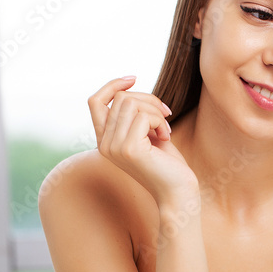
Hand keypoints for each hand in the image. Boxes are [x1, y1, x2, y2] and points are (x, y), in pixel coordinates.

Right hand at [88, 77, 197, 203]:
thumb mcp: (147, 133)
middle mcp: (104, 144)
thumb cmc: (166, 163)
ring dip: (155, 110)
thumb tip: (129, 87)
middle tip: (165, 115)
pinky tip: (167, 136)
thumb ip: (134, 114)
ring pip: (131, 103)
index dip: (112, 85)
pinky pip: (144, 115)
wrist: (177, 192)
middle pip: (120, 98)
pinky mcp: (129, 149)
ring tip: (165, 128)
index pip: (94, 101)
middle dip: (148, 99)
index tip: (134, 79)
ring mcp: (114, 147)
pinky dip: (160, 121)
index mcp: (105, 140)